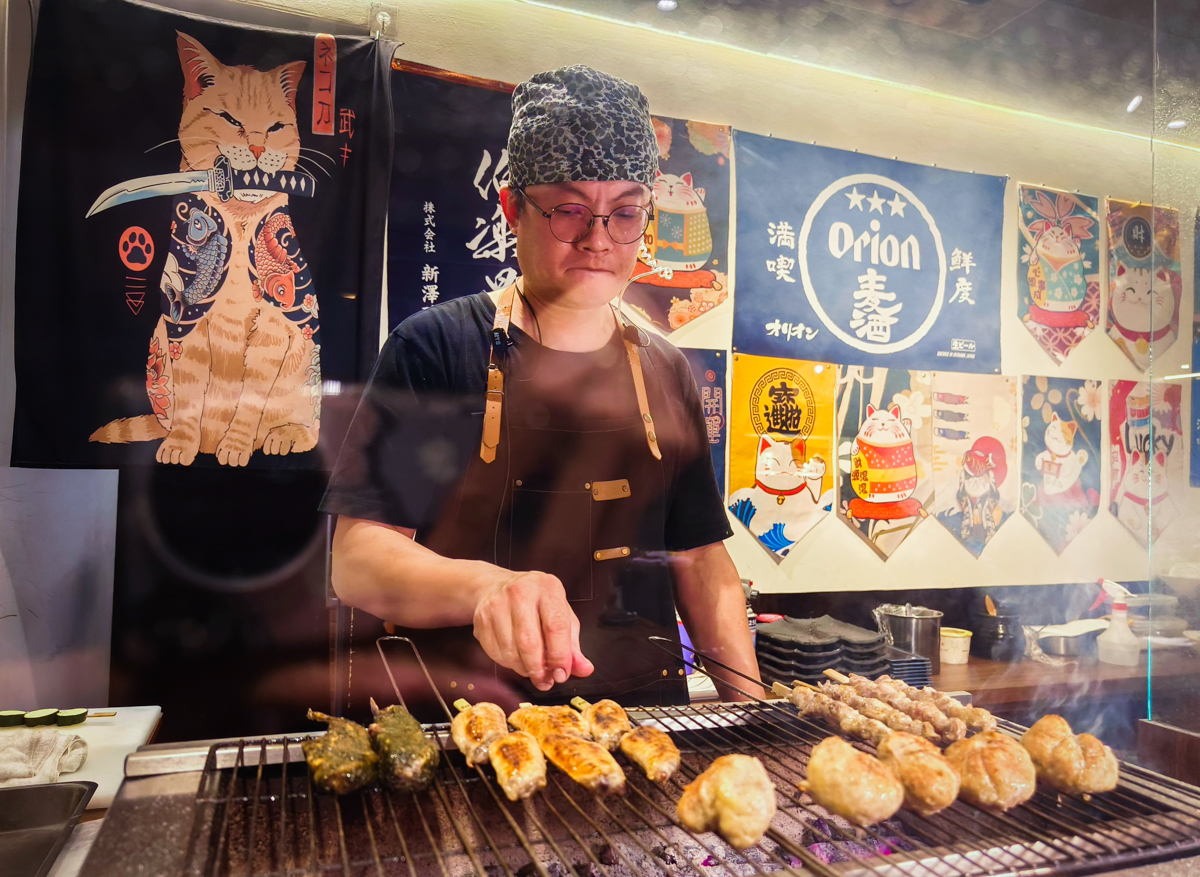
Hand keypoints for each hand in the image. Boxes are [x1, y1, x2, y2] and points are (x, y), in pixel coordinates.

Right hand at [473, 570, 593, 690]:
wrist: (496, 586)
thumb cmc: (535, 602)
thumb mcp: (560, 615)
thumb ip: (573, 645)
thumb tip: (585, 669)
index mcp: (547, 587)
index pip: (555, 626)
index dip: (560, 656)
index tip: (562, 674)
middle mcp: (520, 592)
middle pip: (529, 642)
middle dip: (539, 669)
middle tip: (545, 680)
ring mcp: (497, 604)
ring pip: (511, 651)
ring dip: (524, 669)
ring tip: (533, 670)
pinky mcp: (481, 619)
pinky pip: (496, 653)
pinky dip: (509, 664)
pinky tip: (517, 659)